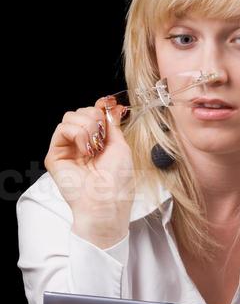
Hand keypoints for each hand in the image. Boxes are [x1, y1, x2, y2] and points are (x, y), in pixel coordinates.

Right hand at [44, 96, 135, 239]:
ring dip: (87, 126)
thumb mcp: (120, 145)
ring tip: (95, 147)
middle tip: (102, 138)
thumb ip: (111, 124)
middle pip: (79, 112)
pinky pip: (62, 129)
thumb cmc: (117, 180)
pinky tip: (85, 150)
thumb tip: (108, 104)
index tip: (108, 106)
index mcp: (95, 143)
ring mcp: (66, 150)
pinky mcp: (55, 156)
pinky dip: (77, 134)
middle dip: (94, 118)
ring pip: (70, 117)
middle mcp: (79, 145)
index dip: (99, 109)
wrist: (107, 199)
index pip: (91, 115)